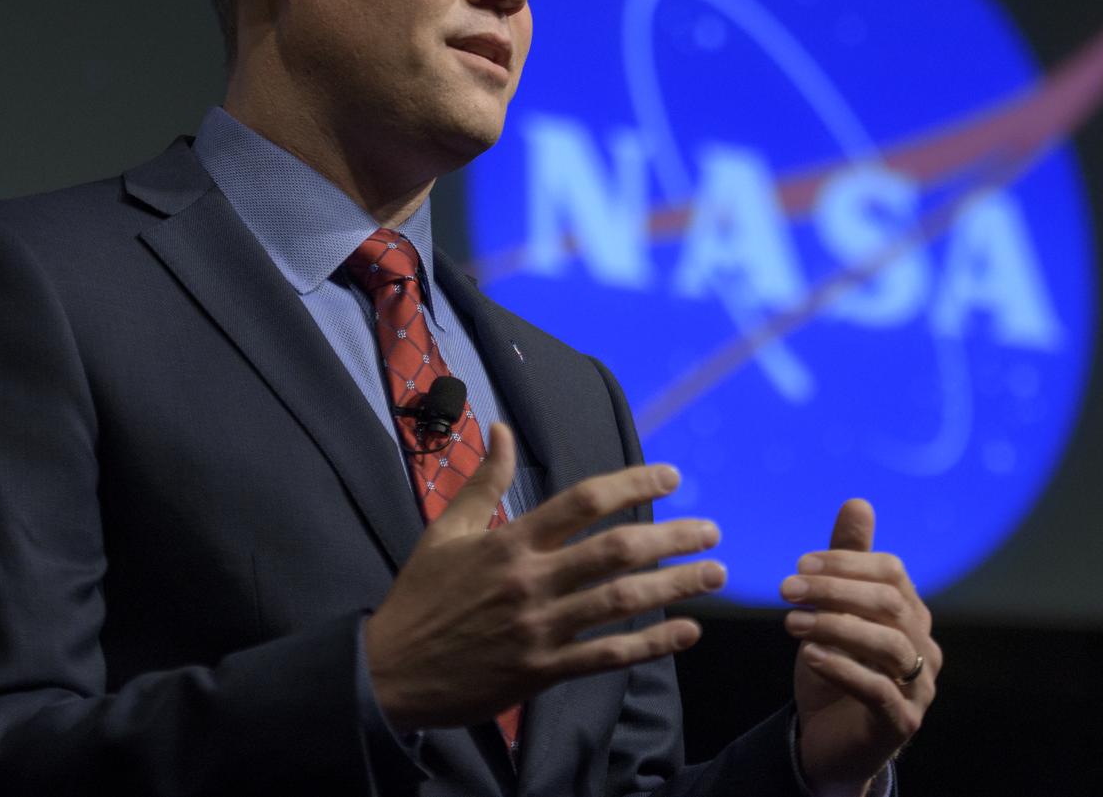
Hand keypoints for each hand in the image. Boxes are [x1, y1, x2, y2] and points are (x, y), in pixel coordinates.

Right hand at [365, 423, 723, 730]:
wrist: (387, 671)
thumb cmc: (419, 597)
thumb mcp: (445, 531)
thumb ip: (484, 481)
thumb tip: (502, 430)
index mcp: (510, 542)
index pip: (583, 501)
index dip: (633, 482)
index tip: (672, 475)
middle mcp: (530, 581)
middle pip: (616, 550)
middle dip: (672, 537)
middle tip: (712, 531)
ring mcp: (538, 628)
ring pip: (620, 602)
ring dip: (674, 585)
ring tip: (715, 574)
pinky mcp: (540, 672)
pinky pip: (606, 657)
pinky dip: (650, 644)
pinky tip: (686, 631)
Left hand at [781, 499, 939, 796]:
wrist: (827, 737)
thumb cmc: (834, 663)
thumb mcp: (832, 608)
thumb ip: (846, 559)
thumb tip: (858, 501)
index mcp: (910, 612)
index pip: (890, 571)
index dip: (845, 563)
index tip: (800, 563)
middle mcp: (923, 645)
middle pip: (888, 603)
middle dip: (834, 590)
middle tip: (786, 588)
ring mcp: (919, 686)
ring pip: (887, 645)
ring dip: (834, 626)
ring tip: (790, 623)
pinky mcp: (902, 722)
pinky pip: (879, 690)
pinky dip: (843, 668)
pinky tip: (810, 656)